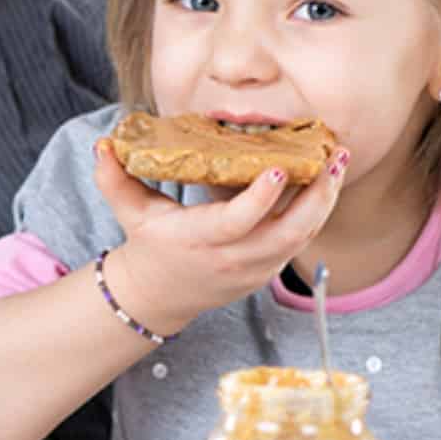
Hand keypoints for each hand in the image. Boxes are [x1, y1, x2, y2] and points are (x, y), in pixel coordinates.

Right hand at [93, 138, 348, 332]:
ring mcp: (254, 268)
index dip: (259, 199)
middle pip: (286, 233)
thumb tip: (102, 144)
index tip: (279, 169)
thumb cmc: (147, 243)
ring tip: (338, 164)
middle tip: (333, 158)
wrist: (158, 295)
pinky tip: (326, 183)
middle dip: (317, 196)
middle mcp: (232, 258)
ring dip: (325, 202)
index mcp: (198, 240)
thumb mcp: (128, 211)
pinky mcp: (267, 270)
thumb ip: (113, 177)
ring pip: (301, 238)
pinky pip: (299, 242)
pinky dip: (316, 214)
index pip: (236, 222)